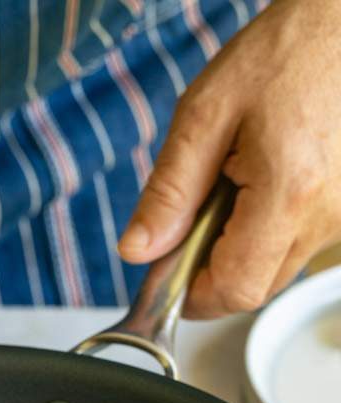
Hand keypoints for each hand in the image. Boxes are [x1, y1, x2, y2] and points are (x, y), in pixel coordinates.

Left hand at [118, 0, 340, 317]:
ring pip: (275, 270)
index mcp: (290, 194)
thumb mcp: (205, 114)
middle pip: (254, 289)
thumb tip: (138, 250)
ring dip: (240, 248)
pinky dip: (267, 230)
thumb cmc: (284, 52)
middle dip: (212, 270)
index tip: (167, 271)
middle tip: (195, 216)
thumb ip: (168, 191)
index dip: (192, 294)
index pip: (234, 289)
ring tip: (235, 184)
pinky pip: (297, 245)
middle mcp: (328, 216)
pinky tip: (263, 182)